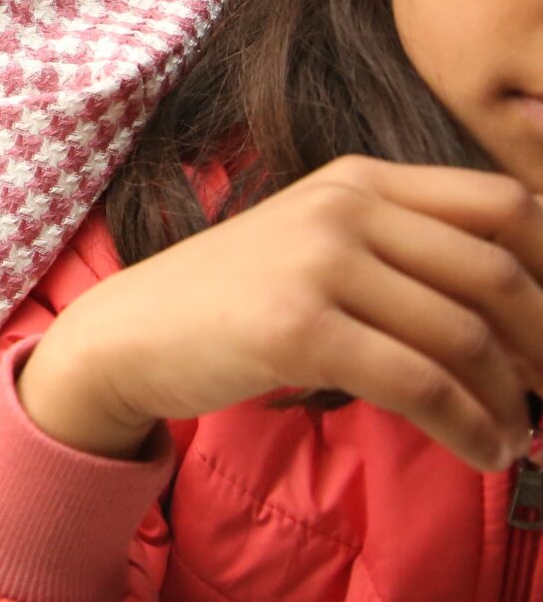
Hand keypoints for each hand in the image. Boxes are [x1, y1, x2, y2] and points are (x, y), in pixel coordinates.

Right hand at [20, 157, 542, 469]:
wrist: (128, 332)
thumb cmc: (235, 299)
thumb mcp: (318, 243)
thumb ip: (402, 247)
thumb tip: (525, 296)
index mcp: (357, 179)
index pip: (503, 203)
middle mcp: (342, 207)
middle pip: (497, 274)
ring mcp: (317, 263)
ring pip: (466, 336)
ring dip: (512, 403)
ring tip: (516, 438)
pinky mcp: (297, 328)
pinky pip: (421, 385)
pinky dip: (470, 429)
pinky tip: (481, 452)